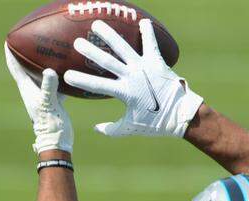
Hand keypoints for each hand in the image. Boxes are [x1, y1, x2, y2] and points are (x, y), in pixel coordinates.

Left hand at [4, 43, 73, 153]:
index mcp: (27, 89)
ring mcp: (42, 95)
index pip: (15, 67)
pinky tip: (67, 70)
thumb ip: (49, 87)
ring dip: (42, 63)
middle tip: (29, 37)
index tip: (9, 38)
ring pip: (41, 74)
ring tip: (48, 49)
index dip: (10, 52)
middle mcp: (32, 90)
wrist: (57, 142)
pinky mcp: (53, 101)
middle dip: (26, 53)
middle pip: (26, 67)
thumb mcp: (49, 103)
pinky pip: (55, 83)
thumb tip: (49, 71)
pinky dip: (58, 76)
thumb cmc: (50, 123)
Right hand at [64, 19, 203, 138]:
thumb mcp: (132, 128)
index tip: (66, 76)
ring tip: (97, 24)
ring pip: (124, 47)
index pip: (97, 85)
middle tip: (77, 42)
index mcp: (125, 92)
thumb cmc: (156, 124)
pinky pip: (150, 44)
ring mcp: (145, 67)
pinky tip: (142, 21)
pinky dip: (147, 32)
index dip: (81, 80)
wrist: (181, 115)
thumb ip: (113, 129)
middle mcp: (133, 76)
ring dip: (109, 35)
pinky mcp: (157, 62)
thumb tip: (96, 128)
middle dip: (90, 51)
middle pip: (107, 61)